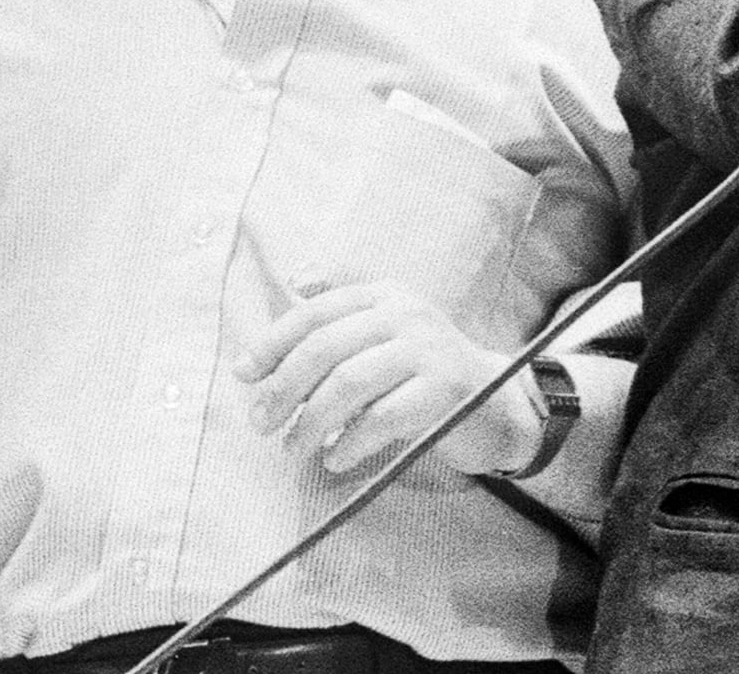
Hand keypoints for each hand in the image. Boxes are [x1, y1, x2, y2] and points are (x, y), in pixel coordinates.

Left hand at [236, 279, 538, 479]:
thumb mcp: (386, 330)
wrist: (495, 401)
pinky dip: (350, 442)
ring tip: (291, 450)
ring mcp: (427, 350)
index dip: (273, 343)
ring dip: (309, 422)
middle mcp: (405, 314)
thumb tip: (295, 277)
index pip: (315, 313)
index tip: (243, 375)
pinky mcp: (444, 390)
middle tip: (260, 424)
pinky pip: (382, 417)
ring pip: (349, 383)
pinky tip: (334, 459)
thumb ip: (342, 311)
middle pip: (325, 348)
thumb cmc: (424, 371)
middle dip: (284, 389)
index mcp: (384, 296)